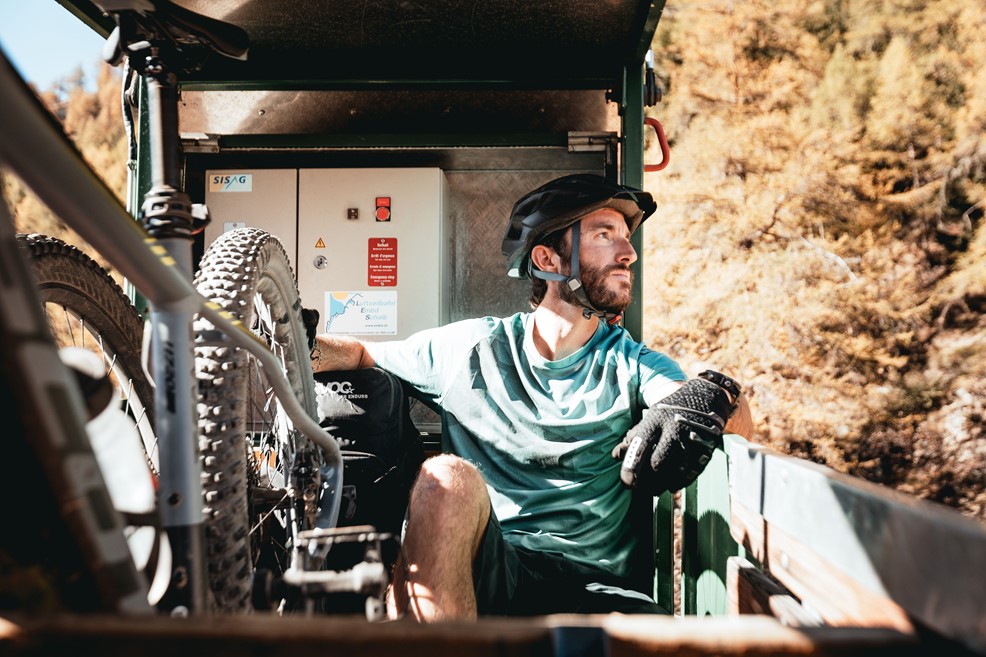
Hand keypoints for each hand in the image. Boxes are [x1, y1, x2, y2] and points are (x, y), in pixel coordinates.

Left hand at [612, 378, 732, 494]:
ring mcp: (692, 440)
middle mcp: (674, 429)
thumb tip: (615, 456)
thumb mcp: (650, 418)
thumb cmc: (670, 411)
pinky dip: (679, 483)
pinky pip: (691, 474)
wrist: (706, 399)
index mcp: (656, 419)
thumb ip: (633, 437)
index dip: (631, 468)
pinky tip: (671, 485)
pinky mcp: (705, 450)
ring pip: (675, 473)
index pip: (640, 447)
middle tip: (639, 488)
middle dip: (646, 481)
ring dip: (662, 486)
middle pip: (657, 464)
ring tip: (653, 489)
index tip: (626, 483)